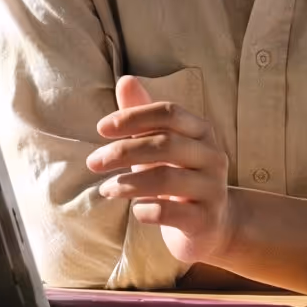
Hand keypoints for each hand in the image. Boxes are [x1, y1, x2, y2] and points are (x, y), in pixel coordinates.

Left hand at [88, 76, 233, 263]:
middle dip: (123, 151)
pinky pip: (169, 212)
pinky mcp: (206, 220)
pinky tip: (135, 210)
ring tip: (105, 189)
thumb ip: (143, 117)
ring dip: (128, 183)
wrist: (211, 226)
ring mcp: (213, 189)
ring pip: (166, 179)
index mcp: (202, 132)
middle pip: (165, 144)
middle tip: (93, 162)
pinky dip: (145, 209)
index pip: (169, 113)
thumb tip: (125, 80)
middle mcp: (213, 156)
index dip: (134, 116)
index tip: (101, 128)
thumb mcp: (159, 147)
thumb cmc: (177, 178)